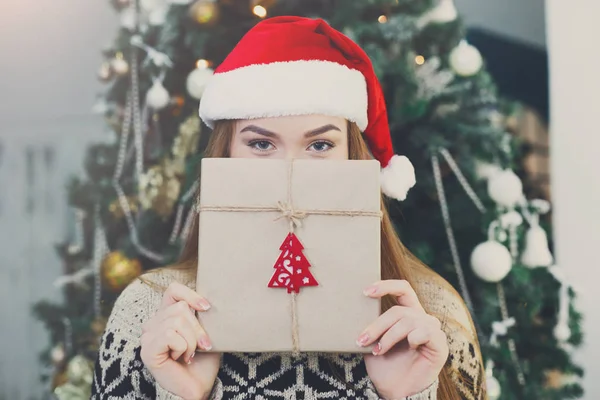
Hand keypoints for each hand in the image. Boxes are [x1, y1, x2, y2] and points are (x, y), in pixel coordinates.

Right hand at [140, 282, 220, 399]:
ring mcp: (148, 336)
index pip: (173, 290)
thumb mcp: (205, 333)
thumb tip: (209, 301)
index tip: (207, 308)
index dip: (190, 295)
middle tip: (202, 346)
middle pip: (180, 308)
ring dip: (191, 341)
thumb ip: (201, 316)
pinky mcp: (147, 350)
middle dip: (197, 328)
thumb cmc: (202, 362)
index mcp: (166, 316)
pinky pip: (169, 335)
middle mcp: (153, 323)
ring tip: (190, 354)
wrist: (197, 388)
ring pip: (176, 321)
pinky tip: (181, 359)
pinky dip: (182, 347)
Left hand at [358, 280, 447, 397]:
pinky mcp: (440, 344)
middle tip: (362, 340)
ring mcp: (432, 330)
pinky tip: (409, 347)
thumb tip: (352, 307)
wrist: (395, 391)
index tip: (365, 292)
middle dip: (377, 325)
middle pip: (398, 310)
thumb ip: (370, 323)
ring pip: (408, 320)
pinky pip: (425, 331)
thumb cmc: (384, 366)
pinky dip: (412, 338)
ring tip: (378, 350)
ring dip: (389, 336)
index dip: (386, 286)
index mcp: (407, 313)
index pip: (402, 289)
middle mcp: (421, 318)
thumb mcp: (373, 340)